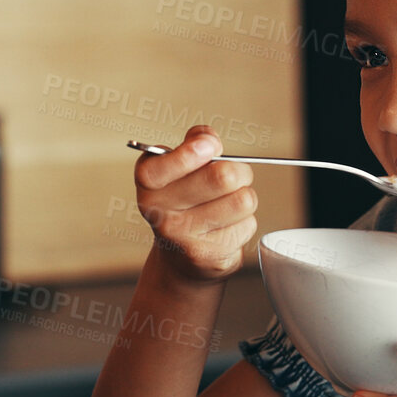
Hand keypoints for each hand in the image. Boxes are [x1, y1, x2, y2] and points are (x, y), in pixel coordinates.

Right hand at [134, 125, 257, 283]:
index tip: (210, 147)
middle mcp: (159, 211)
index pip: (169, 163)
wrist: (180, 258)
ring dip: (244, 198)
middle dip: (239, 172)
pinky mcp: (208, 256)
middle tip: (233, 177)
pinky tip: (225, 228)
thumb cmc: (185, 203)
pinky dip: (244, 223)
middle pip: (222, 177)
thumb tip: (206, 138)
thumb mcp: (180, 167)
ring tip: (228, 205)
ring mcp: (182, 237)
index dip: (194, 152)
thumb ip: (194, 142)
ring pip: (243, 200)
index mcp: (149, 183)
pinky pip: (247, 225)